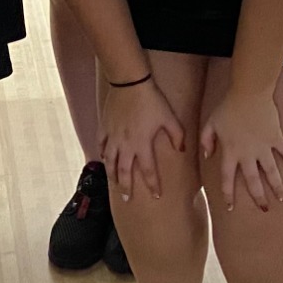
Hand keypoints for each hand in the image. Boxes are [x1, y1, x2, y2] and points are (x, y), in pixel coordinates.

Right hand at [100, 79, 185, 202]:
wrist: (130, 83)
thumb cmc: (151, 100)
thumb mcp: (169, 118)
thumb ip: (177, 136)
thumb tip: (181, 150)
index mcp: (142, 145)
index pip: (148, 171)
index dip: (153, 185)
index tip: (156, 196)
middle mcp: (126, 145)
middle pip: (124, 172)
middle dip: (126, 187)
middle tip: (127, 199)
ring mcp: (113, 137)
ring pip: (110, 162)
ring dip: (112, 175)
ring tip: (114, 185)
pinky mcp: (105, 127)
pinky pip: (102, 145)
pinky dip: (103, 154)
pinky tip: (104, 158)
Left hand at [199, 90, 282, 212]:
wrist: (249, 92)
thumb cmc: (228, 107)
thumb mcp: (210, 123)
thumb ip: (205, 140)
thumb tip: (206, 156)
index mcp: (231, 152)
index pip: (227, 178)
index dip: (228, 194)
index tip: (230, 208)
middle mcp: (248, 154)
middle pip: (253, 181)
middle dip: (258, 197)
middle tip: (264, 209)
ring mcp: (264, 146)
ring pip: (272, 172)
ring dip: (277, 186)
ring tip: (281, 198)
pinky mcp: (276, 137)